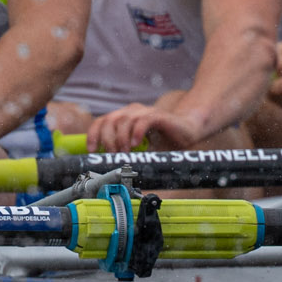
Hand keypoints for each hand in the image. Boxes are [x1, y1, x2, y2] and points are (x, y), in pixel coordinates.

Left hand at [84, 104, 206, 153]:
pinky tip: (136, 144)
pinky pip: (143, 120)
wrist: (189, 131)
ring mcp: (145, 112)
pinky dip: (136, 132)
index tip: (92, 151)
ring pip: (124, 120)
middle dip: (107, 140)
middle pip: (110, 120)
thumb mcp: (140, 149)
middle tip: (112, 155)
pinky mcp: (159, 116)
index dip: (93, 135)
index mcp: (124, 117)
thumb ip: (126, 153)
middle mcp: (132, 111)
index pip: (102, 121)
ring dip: (121, 138)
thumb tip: (109, 169)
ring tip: (125, 153)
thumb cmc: (163, 141)